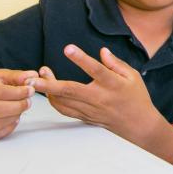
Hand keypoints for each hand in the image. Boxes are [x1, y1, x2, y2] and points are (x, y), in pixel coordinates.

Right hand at [0, 69, 36, 139]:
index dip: (17, 93)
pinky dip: (8, 128)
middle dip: (16, 107)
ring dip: (13, 118)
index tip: (30, 91)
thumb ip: (17, 76)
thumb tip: (33, 77)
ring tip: (20, 109)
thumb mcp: (1, 75)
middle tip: (28, 102)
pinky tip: (14, 119)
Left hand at [31, 45, 157, 144]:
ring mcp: (91, 110)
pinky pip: (65, 110)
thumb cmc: (137, 98)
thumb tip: (102, 51)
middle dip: (49, 84)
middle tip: (33, 77)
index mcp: (113, 85)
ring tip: (38, 78)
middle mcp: (99, 98)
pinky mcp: (86, 117)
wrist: (139, 125)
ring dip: (48, 91)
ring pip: (63, 102)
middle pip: (70, 91)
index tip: (68, 48)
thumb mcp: (133, 77)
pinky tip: (49, 92)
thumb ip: (116, 64)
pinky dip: (54, 102)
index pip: (95, 70)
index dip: (81, 59)